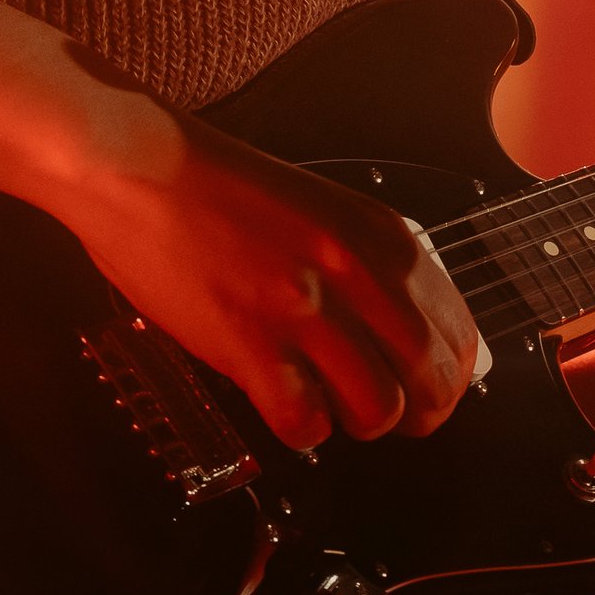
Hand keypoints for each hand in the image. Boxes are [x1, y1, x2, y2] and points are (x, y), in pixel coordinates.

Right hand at [0, 0, 479, 457]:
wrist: (136, 164)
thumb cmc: (220, 186)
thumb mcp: (323, 209)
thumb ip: (371, 267)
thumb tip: (415, 338)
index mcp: (379, 236)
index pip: (458, 332)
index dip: (450, 379)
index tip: (429, 392)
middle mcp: (354, 272)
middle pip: (431, 381)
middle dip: (419, 416)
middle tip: (387, 419)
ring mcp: (301, 307)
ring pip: (377, 411)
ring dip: (358, 425)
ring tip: (327, 408)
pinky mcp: (247, 339)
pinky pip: (304, 421)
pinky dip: (301, 430)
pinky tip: (280, 406)